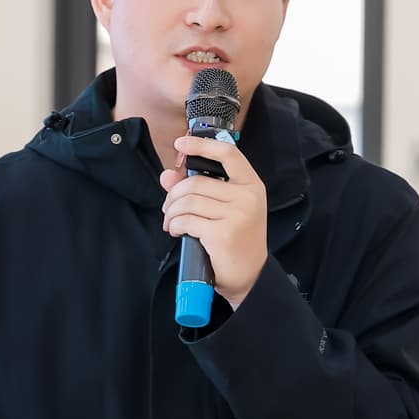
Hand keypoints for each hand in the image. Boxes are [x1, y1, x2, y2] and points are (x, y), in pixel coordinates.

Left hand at [159, 136, 268, 307]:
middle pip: (196, 182)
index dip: (202, 145)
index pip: (228, 154)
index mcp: (251, 185)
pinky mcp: (224, 233)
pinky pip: (188, 220)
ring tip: (172, 223)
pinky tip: (178, 231)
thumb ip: (196, 189)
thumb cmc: (236, 240)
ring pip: (189, 202)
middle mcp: (248, 197)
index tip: (181, 143)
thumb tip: (167, 175)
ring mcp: (238, 215)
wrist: (249, 276)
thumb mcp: (223, 209)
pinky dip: (176, 225)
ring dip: (172, 213)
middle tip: (169, 209)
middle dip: (174, 195)